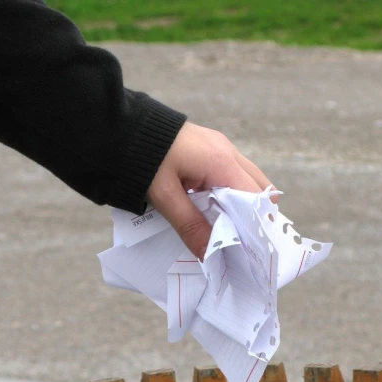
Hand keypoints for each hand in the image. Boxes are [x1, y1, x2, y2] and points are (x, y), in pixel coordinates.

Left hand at [147, 121, 274, 258]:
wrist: (121, 126)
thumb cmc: (142, 157)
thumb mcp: (164, 196)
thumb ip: (189, 225)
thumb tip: (208, 254)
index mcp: (221, 162)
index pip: (255, 197)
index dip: (257, 223)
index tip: (253, 248)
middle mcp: (228, 152)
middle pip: (259, 187)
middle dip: (255, 215)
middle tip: (244, 242)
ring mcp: (221, 147)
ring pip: (247, 180)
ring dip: (243, 205)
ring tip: (230, 230)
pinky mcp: (211, 148)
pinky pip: (232, 174)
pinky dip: (231, 194)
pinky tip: (216, 211)